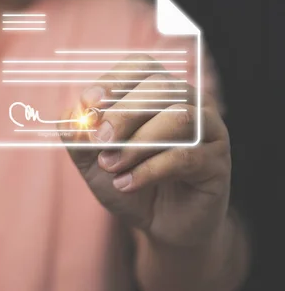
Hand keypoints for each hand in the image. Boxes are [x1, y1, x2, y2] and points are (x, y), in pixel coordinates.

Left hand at [61, 54, 230, 247]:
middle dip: (123, 115)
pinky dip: (149, 170)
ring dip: (137, 144)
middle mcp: (188, 102)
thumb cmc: (126, 179)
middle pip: (160, 88)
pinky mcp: (217, 162)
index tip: (88, 103)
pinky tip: (126, 184)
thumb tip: (74, 112)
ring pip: (178, 118)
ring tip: (111, 167)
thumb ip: (78, 133)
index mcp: (157, 91)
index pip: (141, 66)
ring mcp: (209, 130)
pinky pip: (187, 156)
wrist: (157, 223)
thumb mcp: (90, 158)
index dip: (113, 80)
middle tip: (99, 142)